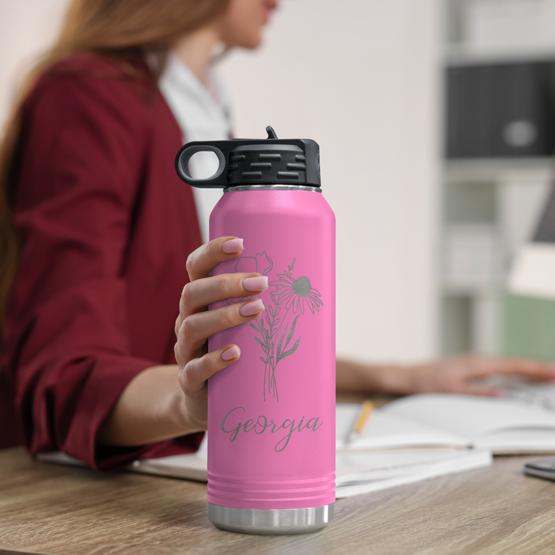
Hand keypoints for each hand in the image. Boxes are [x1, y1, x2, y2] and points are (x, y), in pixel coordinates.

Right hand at [174, 236, 267, 430]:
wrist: (207, 400)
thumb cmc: (238, 352)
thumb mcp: (248, 324)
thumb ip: (270, 304)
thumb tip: (322, 283)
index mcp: (201, 301)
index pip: (197, 267)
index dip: (212, 252)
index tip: (240, 243)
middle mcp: (188, 320)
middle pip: (192, 292)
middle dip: (226, 284)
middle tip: (261, 282)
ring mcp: (186, 351)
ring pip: (192, 326)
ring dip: (225, 315)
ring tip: (257, 311)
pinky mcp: (189, 381)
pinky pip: (194, 369)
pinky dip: (214, 360)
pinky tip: (235, 354)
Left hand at [403, 354, 554, 396]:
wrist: (407, 376)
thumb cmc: (426, 383)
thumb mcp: (451, 391)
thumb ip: (477, 393)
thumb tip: (502, 395)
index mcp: (476, 364)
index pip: (513, 366)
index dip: (535, 369)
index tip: (554, 371)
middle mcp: (477, 361)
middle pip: (514, 364)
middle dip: (537, 368)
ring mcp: (474, 363)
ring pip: (507, 365)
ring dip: (527, 370)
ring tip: (547, 375)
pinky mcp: (469, 368)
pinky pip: (498, 369)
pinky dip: (513, 372)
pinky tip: (519, 377)